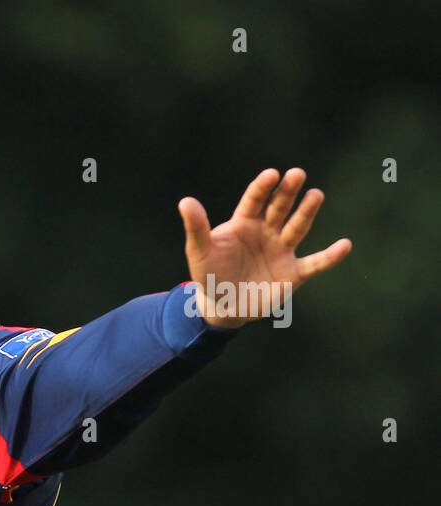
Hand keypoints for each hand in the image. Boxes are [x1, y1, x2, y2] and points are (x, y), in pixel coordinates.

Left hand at [178, 168, 351, 327]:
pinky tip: (345, 245)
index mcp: (244, 224)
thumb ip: (196, 228)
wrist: (221, 307)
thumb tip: (185, 201)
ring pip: (297, 228)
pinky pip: (315, 263)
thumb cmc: (209, 275)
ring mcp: (282, 251)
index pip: (255, 201)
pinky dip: (330, 256)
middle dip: (288, 192)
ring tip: (315, 194)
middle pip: (279, 208)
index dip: (262, 187)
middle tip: (297, 174)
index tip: (271, 174)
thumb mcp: (199, 252)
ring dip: (306, 212)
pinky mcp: (294, 273)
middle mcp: (266, 232)